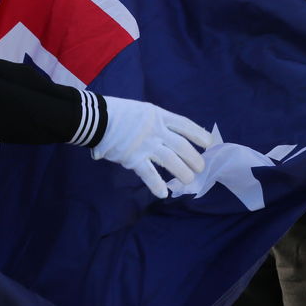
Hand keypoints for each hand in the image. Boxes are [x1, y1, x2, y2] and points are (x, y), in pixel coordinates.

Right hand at [92, 97, 211, 197]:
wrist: (96, 118)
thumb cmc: (118, 113)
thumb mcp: (142, 111)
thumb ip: (155, 123)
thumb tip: (168, 136)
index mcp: (158, 116)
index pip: (184, 125)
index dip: (199, 134)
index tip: (209, 143)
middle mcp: (156, 130)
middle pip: (182, 146)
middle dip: (194, 158)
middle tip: (200, 168)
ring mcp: (145, 144)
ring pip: (170, 161)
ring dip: (182, 173)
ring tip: (189, 181)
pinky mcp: (133, 157)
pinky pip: (148, 173)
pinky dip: (156, 184)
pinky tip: (163, 193)